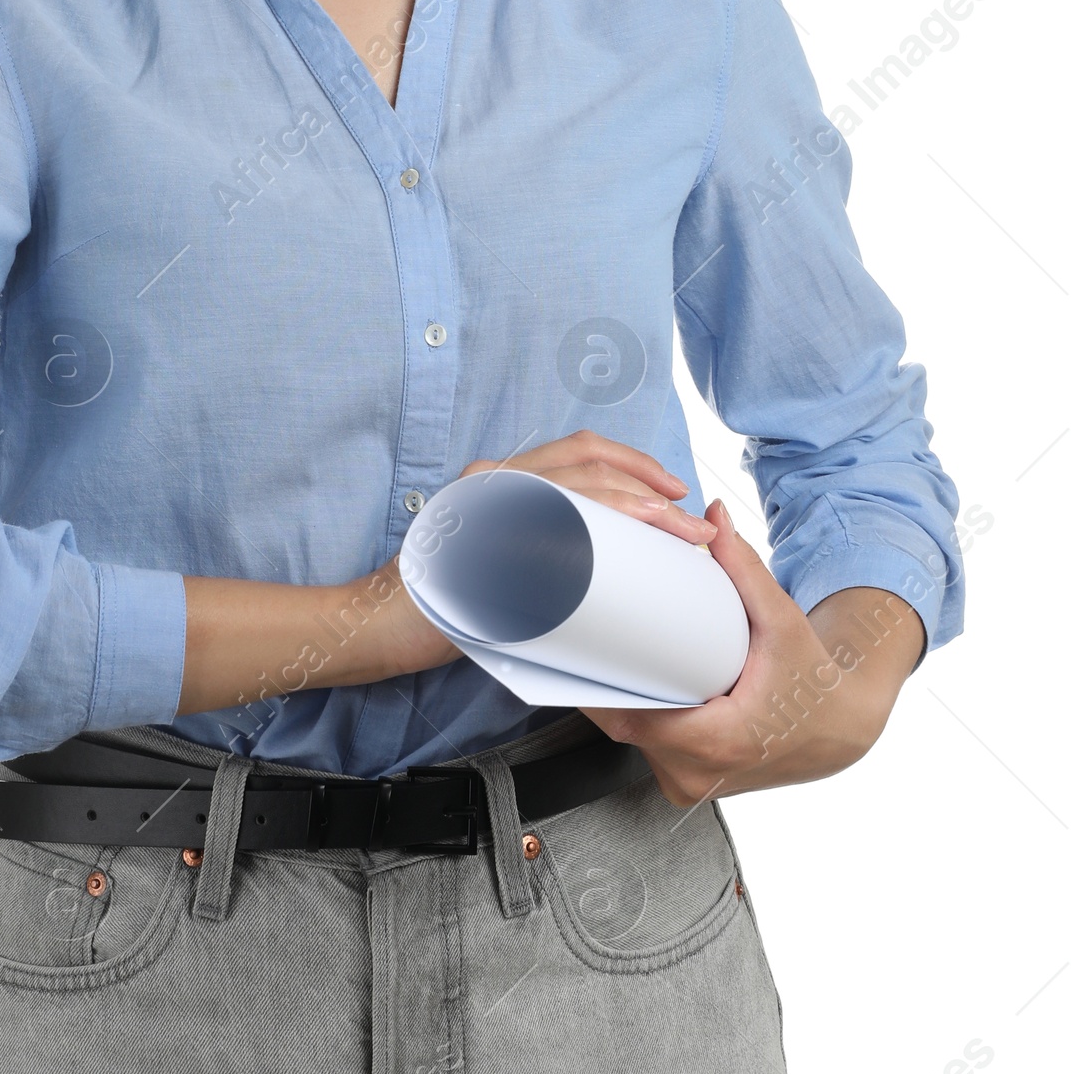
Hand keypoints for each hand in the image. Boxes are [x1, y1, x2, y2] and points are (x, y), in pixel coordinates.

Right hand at [367, 429, 715, 677]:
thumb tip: (602, 548)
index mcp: (502, 476)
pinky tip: (629, 558)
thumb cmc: (442, 595)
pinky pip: (554, 536)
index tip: (674, 492)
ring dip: (641, 511)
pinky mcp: (486, 545)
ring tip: (679, 536)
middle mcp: (496, 480)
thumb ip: (536, 537)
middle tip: (691, 521)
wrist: (381, 623)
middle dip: (653, 488)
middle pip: (590, 464)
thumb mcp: (494, 551)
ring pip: (581, 492)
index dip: (636, 465)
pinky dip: (599, 541)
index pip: (581, 450)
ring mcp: (489, 508)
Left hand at [582, 499, 925, 803]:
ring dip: (619, 702)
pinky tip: (629, 687)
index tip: (587, 645)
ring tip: (607, 654)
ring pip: (632, 742)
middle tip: (591, 635)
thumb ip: (745, 569)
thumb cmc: (812, 680)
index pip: (636, 718)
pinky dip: (638, 720)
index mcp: (720, 743)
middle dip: (606, 681)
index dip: (604, 683)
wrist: (839, 729)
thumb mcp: (783, 622)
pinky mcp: (688, 784)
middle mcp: (700, 774)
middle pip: (625, 727)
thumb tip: (715, 514)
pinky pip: (645, 751)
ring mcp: (691, 785)